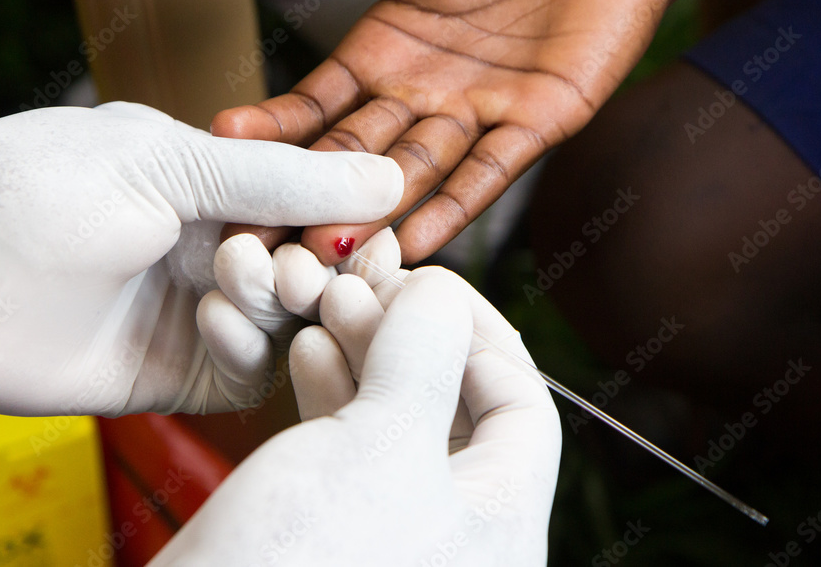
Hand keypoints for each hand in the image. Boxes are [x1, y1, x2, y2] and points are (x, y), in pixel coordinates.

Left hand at [0, 102, 401, 415]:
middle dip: (321, 263)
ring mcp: (203, 312)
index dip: (351, 215)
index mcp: (216, 186)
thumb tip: (387, 177)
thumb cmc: (40, 189)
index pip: (318, 204)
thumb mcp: (168, 161)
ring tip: (241, 277)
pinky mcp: (183, 372)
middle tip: (303, 261)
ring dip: (282, 301)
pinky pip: (250, 370)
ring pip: (293, 321)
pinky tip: (210, 317)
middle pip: (317, 266)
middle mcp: (218, 249)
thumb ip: (281, 179)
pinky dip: (247, 347)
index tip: (373, 223)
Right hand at [154, 267, 561, 565]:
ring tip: (328, 310)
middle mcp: (455, 532)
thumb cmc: (299, 566)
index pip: (521, 406)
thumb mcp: (379, 449)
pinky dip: (336, 392)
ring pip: (400, 419)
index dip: (480, 332)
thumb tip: (440, 296)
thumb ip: (422, 358)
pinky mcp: (339, 527)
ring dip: (368, 355)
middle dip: (413, 336)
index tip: (426, 282)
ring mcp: (394, 530)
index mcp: (498, 526)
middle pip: (458, 406)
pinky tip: (307, 354)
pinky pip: (355, 447)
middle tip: (365, 289)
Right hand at [214, 0, 677, 263]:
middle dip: (306, 195)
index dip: (275, 125)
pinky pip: (489, 172)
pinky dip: (454, 207)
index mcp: (386, 49)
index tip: (226, 145)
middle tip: (257, 232)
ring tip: (326, 247)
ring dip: (372, 212)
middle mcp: (422, 93)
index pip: (318, 102)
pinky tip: (415, 243)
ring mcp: (477, 114)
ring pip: (413, 173)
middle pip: (353, 156)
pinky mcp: (537, 123)